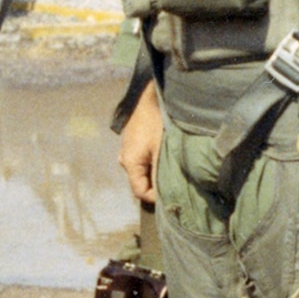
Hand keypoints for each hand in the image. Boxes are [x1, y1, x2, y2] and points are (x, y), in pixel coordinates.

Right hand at [119, 83, 161, 204]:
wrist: (148, 100)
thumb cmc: (155, 124)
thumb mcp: (161, 151)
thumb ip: (159, 174)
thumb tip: (163, 194)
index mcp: (129, 163)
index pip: (140, 192)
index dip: (156, 197)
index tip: (173, 192)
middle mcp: (124, 160)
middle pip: (140, 183)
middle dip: (156, 184)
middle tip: (174, 179)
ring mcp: (126, 152)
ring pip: (141, 172)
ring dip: (154, 173)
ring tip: (170, 166)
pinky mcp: (131, 146)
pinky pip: (140, 162)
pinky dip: (151, 164)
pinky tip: (162, 155)